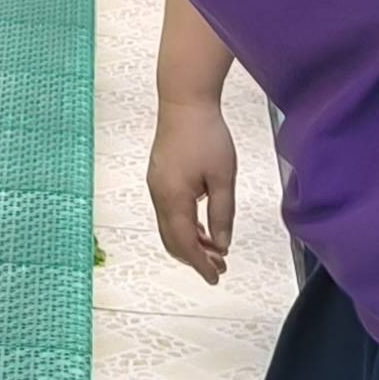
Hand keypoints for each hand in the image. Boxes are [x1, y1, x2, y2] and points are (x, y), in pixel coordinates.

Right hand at [147, 95, 237, 281]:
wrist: (184, 102)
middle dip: (194, 258)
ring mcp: (156, 186)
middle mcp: (159, 196)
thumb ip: (222, 214)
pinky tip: (202, 227)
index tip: (216, 277)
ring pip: (169, 227)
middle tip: (219, 268)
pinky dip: (184, 226)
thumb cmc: (206, 135)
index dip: (200, 264)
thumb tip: (221, 243)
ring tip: (214, 250)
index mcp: (173, 198)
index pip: (185, 243)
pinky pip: (169, 212)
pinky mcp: (159, 177)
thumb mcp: (222, 177)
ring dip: (190, 242)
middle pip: (172, 240)